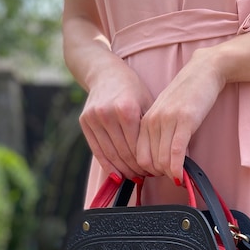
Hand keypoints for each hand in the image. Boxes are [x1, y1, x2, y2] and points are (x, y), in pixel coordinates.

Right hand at [79, 61, 153, 179]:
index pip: (137, 146)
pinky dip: (107, 165)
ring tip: (133, 177)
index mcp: (126, 109)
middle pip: (123, 152)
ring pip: (110, 154)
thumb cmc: (132, 88)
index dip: (146, 162)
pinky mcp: (84, 121)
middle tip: (144, 177)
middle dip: (135, 169)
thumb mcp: (146, 102)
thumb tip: (164, 156)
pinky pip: (97, 150)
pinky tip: (117, 176)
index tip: (154, 172)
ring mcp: (94, 118)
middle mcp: (108, 114)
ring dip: (122, 170)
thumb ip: (150, 128)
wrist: (104, 72)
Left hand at [136, 48, 226, 181]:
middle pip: (150, 162)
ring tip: (180, 176)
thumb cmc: (186, 94)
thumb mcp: (165, 113)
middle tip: (174, 176)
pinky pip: (177, 152)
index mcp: (145, 121)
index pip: (139, 157)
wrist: (203, 71)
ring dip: (171, 174)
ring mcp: (168, 120)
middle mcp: (152, 121)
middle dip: (162, 174)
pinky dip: (178, 168)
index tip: (162, 174)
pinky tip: (182, 176)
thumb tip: (160, 161)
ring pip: (162, 160)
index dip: (150, 171)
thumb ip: (159, 133)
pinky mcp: (185, 120)